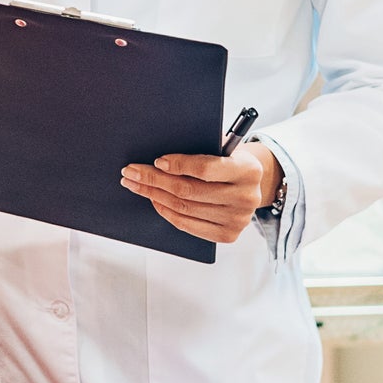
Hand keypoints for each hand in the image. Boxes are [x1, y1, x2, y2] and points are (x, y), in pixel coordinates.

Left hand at [121, 143, 280, 244]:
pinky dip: (165, 211)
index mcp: (248, 170)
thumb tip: (161, 155)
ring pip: (184, 208)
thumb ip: (202, 148)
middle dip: (154, 180)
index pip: (206, 169)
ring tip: (136, 184)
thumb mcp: (224, 148)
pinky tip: (153, 199)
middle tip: (131, 172)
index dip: (178, 165)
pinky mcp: (227, 235)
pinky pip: (187, 224)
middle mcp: (246, 197)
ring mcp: (237, 220)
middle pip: (189, 190)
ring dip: (153, 194)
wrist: (251, 185)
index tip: (157, 161)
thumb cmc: (229, 161)